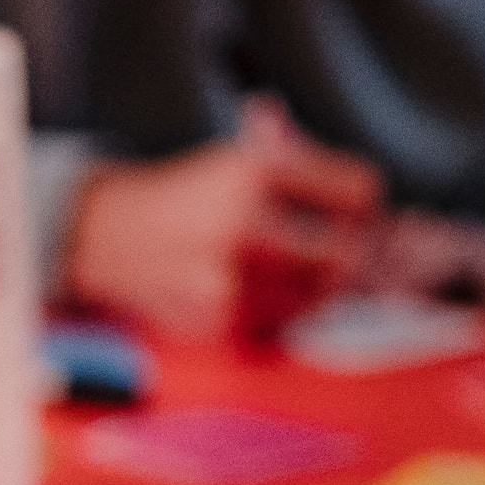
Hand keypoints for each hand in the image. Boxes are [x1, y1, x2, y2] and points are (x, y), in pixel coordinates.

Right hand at [63, 96, 383, 344]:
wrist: (109, 236)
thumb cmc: (191, 196)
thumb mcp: (238, 158)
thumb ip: (302, 160)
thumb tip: (375, 198)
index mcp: (255, 170)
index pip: (358, 192)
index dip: (366, 206)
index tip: (356, 215)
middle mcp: (243, 222)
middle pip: (347, 252)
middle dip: (349, 255)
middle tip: (338, 253)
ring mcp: (230, 279)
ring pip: (319, 298)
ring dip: (316, 289)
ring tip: (293, 273)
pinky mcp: (218, 322)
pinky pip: (283, 327)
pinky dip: (281, 314)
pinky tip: (259, 295)